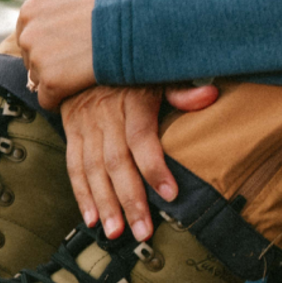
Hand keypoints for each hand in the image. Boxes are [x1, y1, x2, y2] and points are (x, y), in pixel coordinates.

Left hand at [8, 0, 108, 107]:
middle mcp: (27, 34)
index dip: (52, 37)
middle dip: (52, 58)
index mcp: (29, 8)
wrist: (137, 17)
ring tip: (84, 68)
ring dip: (58, 78)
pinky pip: (48, 100)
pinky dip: (61, 99)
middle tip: (82, 53)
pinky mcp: (53, 82)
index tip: (75, 37)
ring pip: (40, 78)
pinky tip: (81, 87)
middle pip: (31, 56)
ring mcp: (38, 59)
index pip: (29, 32)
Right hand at [60, 82, 220, 240]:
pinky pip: (73, 165)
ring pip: (92, 168)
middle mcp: (105, 114)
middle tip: (142, 231)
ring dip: (104, 203)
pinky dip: (81, 193)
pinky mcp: (72, 130)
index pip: (141, 137)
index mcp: (131, 100)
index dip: (154, 166)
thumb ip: (180, 88)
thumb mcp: (155, 70)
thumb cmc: (130, 67)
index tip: (171, 194)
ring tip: (116, 232)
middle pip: (116, 161)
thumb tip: (209, 95)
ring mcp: (85, 124)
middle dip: (129, 199)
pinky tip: (92, 218)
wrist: (84, 50)